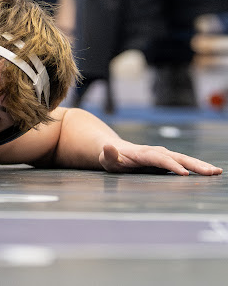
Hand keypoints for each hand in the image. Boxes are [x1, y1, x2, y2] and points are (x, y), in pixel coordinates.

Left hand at [99, 142, 222, 175]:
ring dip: (200, 165)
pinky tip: (210, 172)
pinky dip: (197, 166)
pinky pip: (184, 162)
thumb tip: (108, 147)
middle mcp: (156, 152)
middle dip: (194, 164)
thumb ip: (108, 154)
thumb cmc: (111, 157)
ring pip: (184, 159)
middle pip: (177, 157)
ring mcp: (163, 155)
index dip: (171, 165)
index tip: (184, 173)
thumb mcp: (106, 158)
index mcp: (143, 153)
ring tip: (216, 172)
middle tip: (210, 172)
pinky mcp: (167, 160)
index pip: (159, 159)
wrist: (115, 150)